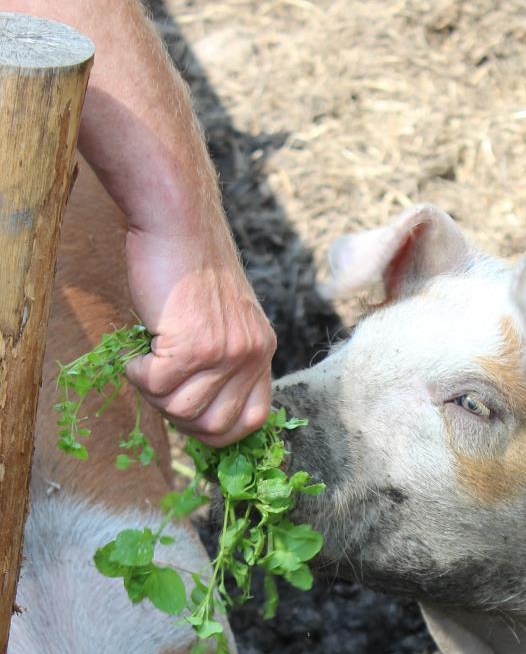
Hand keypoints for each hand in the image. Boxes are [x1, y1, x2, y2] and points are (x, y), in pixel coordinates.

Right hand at [123, 219, 275, 445]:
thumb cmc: (190, 268)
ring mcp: (224, 352)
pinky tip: (136, 352)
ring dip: (154, 394)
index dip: (218, 431)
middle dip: (178, 417)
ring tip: (147, 362)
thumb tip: (198, 410)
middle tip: (159, 384)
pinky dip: (137, 374)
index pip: (253, 420)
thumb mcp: (226, 318)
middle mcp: (250, 355)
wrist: (179, 223)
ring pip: (182, 410)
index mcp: (262, 351)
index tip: (190, 418)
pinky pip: (156, 386)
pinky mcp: (193, 345)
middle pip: (214, 425)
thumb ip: (224, 359)